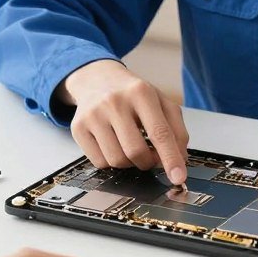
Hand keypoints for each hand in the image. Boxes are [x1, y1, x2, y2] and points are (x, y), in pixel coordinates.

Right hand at [61, 59, 189, 184]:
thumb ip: (176, 129)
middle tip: (152, 156)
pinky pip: (99, 163)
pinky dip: (112, 162)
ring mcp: (93, 115)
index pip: (160, 132)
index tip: (179, 177)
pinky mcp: (78, 128)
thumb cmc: (133, 95)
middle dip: (149, 162)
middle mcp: (115, 101)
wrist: (98, 79)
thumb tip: (180, 160)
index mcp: (141, 92)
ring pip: (117, 161)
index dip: (171, 158)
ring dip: (130, 163)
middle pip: (136, 152)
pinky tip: (114, 145)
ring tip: (131, 146)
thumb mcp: (161, 102)